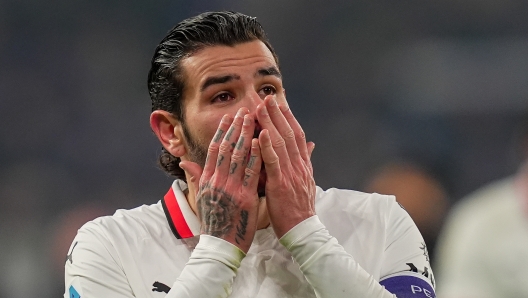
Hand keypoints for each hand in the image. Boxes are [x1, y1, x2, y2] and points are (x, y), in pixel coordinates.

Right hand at [181, 108, 262, 252]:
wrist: (220, 246)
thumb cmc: (214, 223)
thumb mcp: (201, 198)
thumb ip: (196, 177)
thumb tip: (185, 161)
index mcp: (207, 180)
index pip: (215, 150)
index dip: (222, 131)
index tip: (228, 117)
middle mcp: (217, 180)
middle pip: (227, 147)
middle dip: (236, 127)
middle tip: (244, 110)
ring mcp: (231, 188)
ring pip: (239, 155)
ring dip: (246, 134)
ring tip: (253, 118)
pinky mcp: (245, 197)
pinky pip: (252, 172)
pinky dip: (256, 155)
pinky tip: (260, 141)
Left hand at [256, 97, 315, 237]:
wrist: (302, 230)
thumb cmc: (299, 208)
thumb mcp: (306, 181)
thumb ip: (305, 161)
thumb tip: (311, 144)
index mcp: (303, 164)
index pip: (297, 135)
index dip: (288, 118)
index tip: (280, 103)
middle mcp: (299, 165)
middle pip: (289, 133)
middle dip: (278, 114)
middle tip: (267, 97)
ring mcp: (291, 174)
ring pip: (281, 143)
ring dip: (271, 123)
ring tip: (261, 107)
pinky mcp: (281, 184)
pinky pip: (274, 162)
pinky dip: (268, 146)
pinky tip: (262, 133)